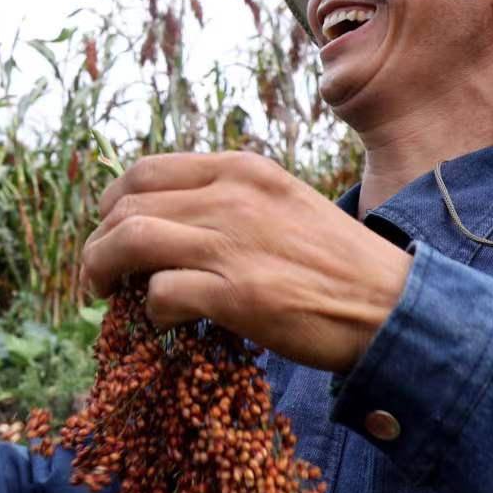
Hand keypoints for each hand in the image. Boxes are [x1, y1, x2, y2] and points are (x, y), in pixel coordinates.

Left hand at [80, 152, 411, 372]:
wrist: (393, 304)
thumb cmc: (336, 261)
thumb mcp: (280, 203)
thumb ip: (227, 200)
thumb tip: (167, 218)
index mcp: (240, 169)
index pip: (144, 170)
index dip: (112, 204)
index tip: (110, 232)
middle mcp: (230, 197)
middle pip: (126, 205)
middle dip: (100, 242)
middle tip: (101, 274)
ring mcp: (233, 244)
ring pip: (129, 241)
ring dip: (104, 270)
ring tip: (107, 294)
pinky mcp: (238, 295)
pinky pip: (160, 294)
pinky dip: (150, 311)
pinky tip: (165, 322)